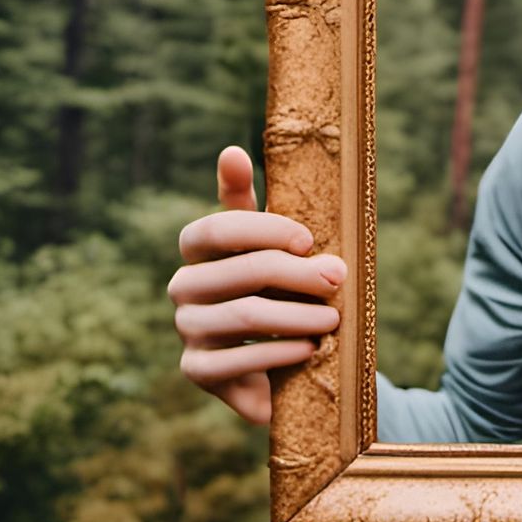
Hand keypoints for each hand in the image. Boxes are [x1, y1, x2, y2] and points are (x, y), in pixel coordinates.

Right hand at [170, 145, 346, 425]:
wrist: (284, 353)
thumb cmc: (281, 284)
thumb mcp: (274, 241)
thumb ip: (250, 201)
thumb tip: (230, 151)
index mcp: (199, 249)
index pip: (215, 229)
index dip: (263, 231)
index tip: (308, 239)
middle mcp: (183, 286)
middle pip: (241, 271)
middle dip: (298, 274)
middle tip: (338, 278)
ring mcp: (187, 329)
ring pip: (243, 316)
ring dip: (297, 316)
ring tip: (334, 318)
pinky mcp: (197, 370)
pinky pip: (236, 361)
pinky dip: (279, 352)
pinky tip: (310, 350)